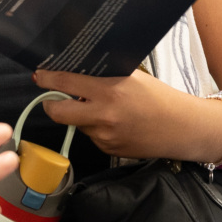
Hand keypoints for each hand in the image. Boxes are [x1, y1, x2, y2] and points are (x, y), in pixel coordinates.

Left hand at [32, 68, 221, 163]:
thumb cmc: (159, 97)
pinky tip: (116, 123)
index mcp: (109, 91)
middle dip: (52, 104)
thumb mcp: (132, 78)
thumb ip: (104, 76)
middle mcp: (103, 116)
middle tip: (54, 97)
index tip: (40, 75)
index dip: (48, 79)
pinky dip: (96, 128)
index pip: (66, 83)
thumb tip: (77, 70)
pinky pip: (91, 136)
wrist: (181, 128)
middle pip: (58, 113)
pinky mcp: (108, 150)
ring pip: (77, 124)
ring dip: (81, 116)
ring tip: (103, 108)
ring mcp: (104, 136)